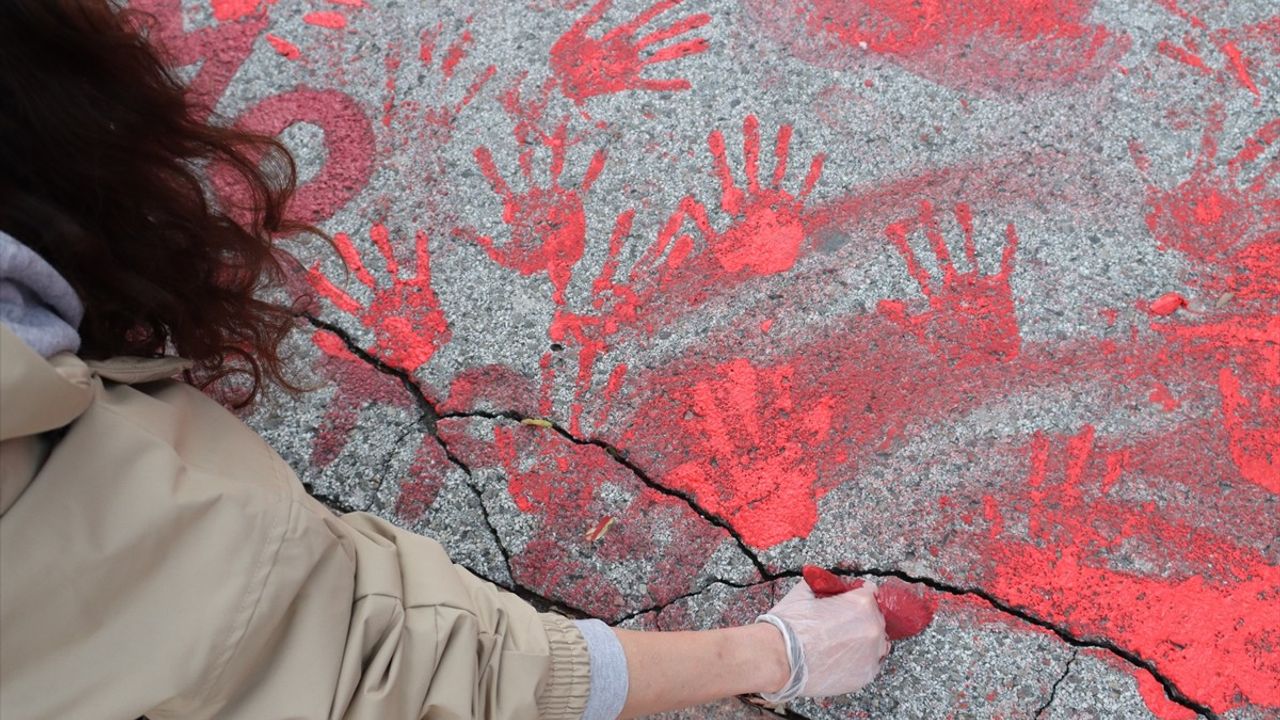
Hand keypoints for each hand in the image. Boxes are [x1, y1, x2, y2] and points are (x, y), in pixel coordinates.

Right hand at [757, 579, 889, 700]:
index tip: (850, 602)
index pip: (871, 593)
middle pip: (876, 618)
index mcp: (861, 604)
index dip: (857, 596)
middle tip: (840, 624)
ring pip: (878, 643)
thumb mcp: (804, 592)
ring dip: (864, 641)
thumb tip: (824, 583)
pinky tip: (840, 658)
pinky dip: (858, 661)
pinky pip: (870, 665)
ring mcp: (871, 654)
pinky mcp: (865, 675)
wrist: (779, 658)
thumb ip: (822, 585)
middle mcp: (872, 628)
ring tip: (841, 644)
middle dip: (861, 619)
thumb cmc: (790, 627)